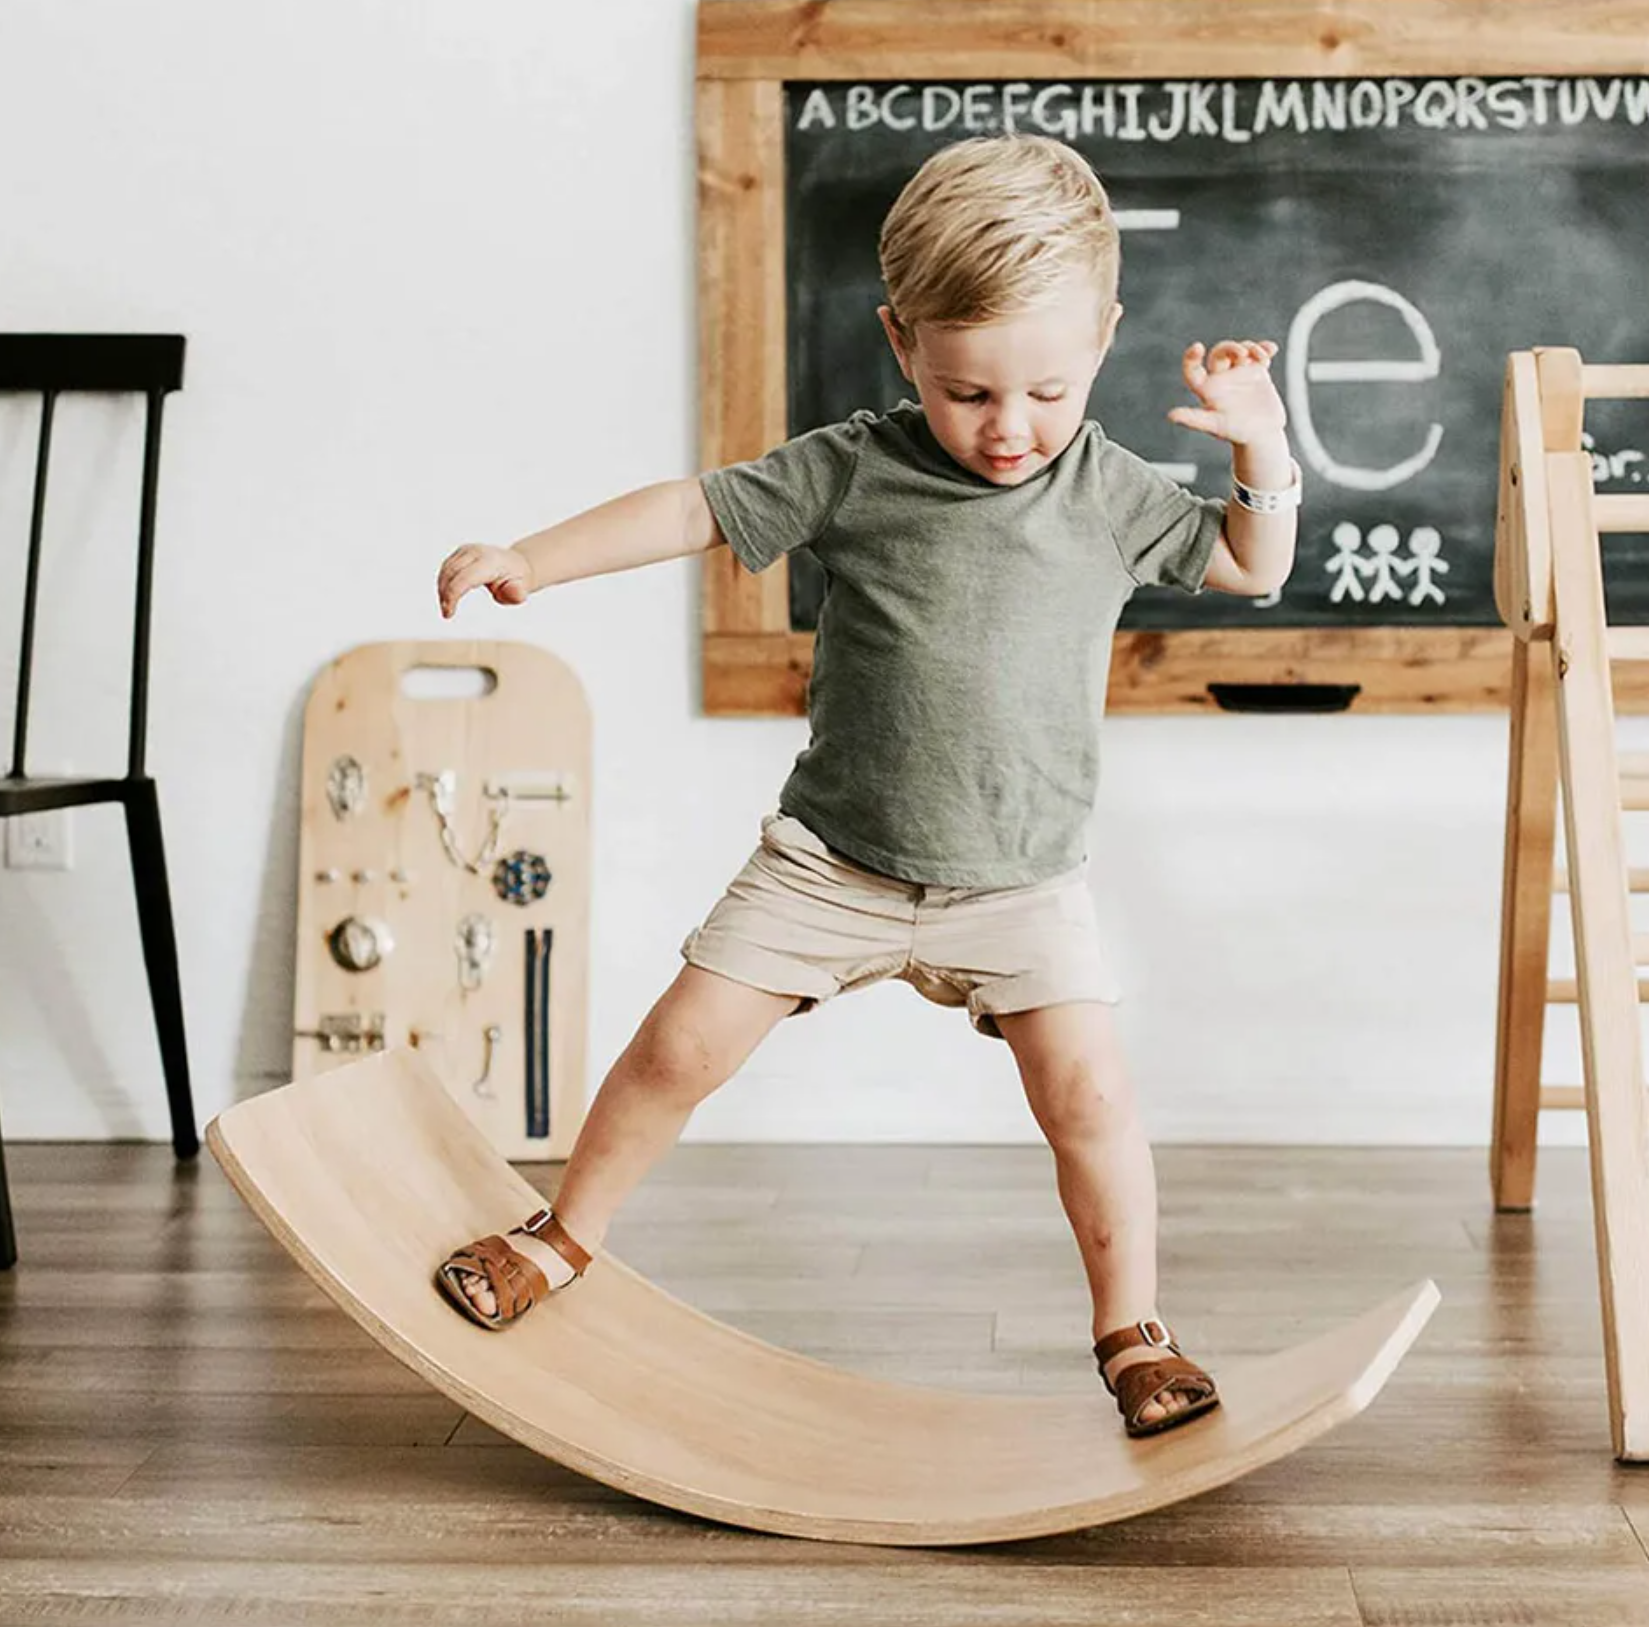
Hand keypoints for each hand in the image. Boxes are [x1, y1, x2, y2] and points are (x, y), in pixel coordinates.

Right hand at [436, 545, 531, 618]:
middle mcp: (476, 551)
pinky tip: (446, 595)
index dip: (452, 596)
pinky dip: (443, 583)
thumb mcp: (521, 590)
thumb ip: (516, 593)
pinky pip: (446, 568)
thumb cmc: (517, 579)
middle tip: (446, 613)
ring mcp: (467, 550)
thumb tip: (512, 592)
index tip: (448, 613)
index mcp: (490, 561)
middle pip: (451, 573)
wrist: (517, 564)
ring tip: (447, 607)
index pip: (464, 578)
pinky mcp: (460, 552)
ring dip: (442, 589)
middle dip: (445, 595)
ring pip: (446, 570)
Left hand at [1167, 340, 1286, 446]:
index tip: (1197, 347)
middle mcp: (1221, 378)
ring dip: (1250, 347)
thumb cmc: (1234, 433)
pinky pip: (1259, 354)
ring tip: (1261, 357)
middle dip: (1230, 347)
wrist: (1261, 436)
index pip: (1193, 370)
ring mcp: (1239, 373)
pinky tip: (1271, 350)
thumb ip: (1194, 419)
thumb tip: (1171, 416)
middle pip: (1220, 353)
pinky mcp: (1257, 372)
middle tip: (1242, 353)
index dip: (1191, 358)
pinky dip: (1264, 349)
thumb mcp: (1214, 425)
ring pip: (1240, 350)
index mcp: (1206, 389)